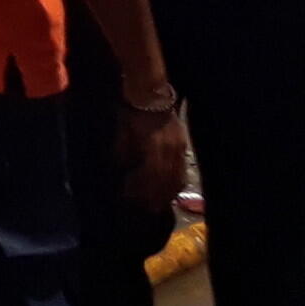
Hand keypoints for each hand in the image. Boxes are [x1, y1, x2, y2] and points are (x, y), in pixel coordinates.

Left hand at [115, 92, 188, 211]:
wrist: (150, 94)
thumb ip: (122, 155)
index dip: (138, 193)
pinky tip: (170, 190)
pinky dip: (175, 183)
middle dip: (154, 199)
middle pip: (164, 184)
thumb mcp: (121, 135)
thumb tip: (121, 173)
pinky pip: (181, 170)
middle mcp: (170, 154)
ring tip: (158, 206)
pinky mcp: (183, 145)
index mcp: (153, 151)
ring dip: (166, 194)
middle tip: (145, 211)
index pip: (148, 181)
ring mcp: (179, 150)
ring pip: (176, 180)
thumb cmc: (130, 113)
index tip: (129, 203)